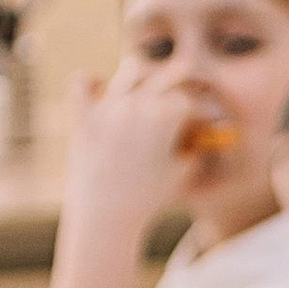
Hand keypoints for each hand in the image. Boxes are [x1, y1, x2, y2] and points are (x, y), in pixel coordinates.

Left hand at [67, 63, 195, 209]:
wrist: (104, 217)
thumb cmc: (148, 199)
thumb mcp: (181, 173)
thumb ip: (195, 148)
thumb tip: (201, 131)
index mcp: (165, 117)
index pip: (190, 100)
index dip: (201, 110)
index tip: (206, 121)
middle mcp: (137, 104)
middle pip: (168, 76)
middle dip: (182, 87)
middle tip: (182, 102)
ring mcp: (108, 107)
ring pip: (131, 70)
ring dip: (144, 78)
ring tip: (146, 96)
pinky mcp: (84, 115)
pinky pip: (82, 81)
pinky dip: (92, 81)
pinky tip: (102, 91)